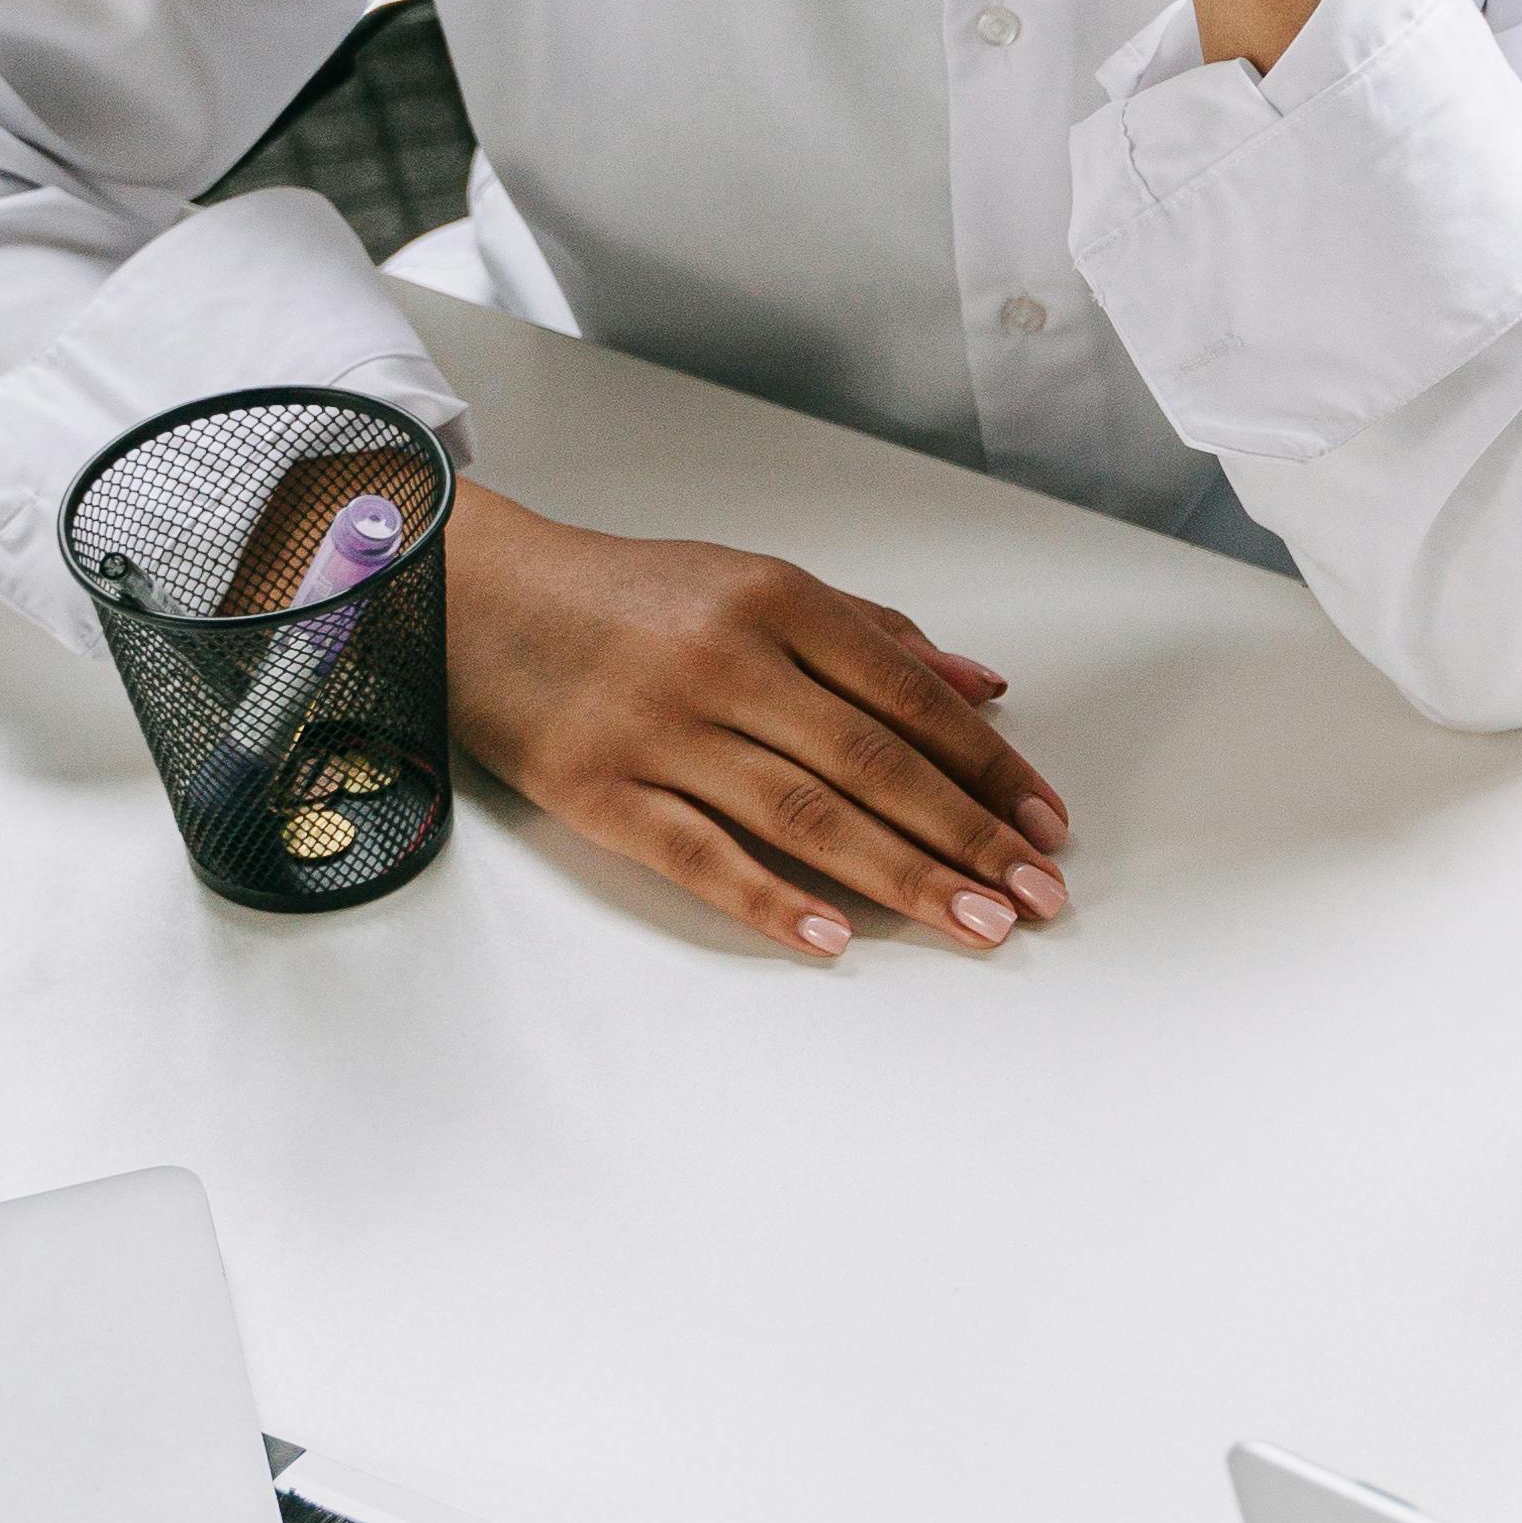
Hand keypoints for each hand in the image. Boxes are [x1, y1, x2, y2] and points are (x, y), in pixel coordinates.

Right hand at [447, 494, 1071, 962]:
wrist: (475, 594)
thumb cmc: (630, 596)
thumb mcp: (756, 584)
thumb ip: (873, 638)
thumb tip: (983, 690)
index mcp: (776, 602)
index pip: (907, 696)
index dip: (987, 767)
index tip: (1046, 825)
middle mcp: (725, 661)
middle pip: (871, 763)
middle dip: (968, 837)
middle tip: (1038, 898)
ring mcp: (659, 730)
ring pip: (803, 813)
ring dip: (901, 876)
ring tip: (978, 925)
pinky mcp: (596, 790)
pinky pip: (696, 853)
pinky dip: (768, 898)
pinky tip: (834, 938)